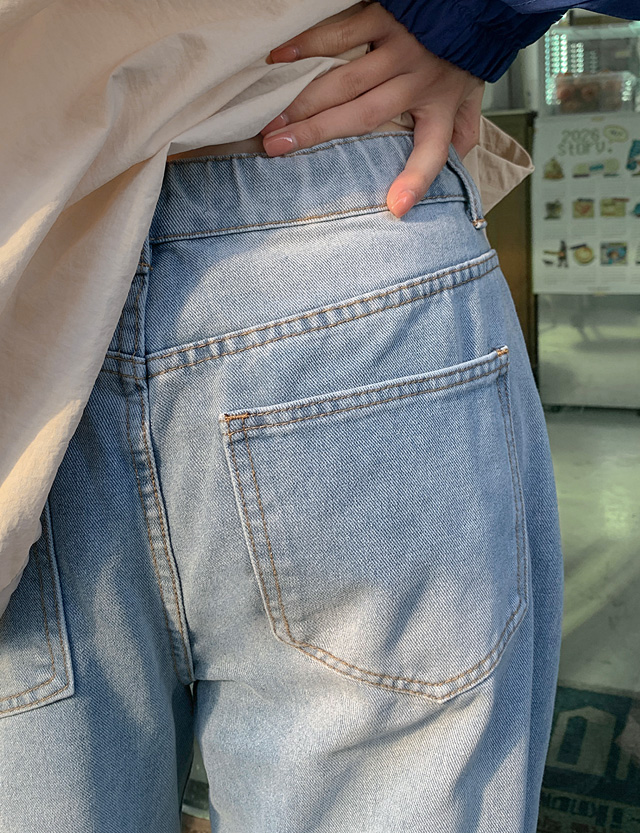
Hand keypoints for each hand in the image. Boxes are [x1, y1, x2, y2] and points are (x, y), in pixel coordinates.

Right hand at [261, 2, 483, 217]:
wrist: (477, 1)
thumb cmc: (464, 56)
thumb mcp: (472, 99)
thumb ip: (463, 133)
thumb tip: (453, 173)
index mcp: (442, 109)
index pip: (432, 153)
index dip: (415, 181)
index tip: (395, 207)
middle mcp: (419, 81)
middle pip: (363, 116)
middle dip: (317, 134)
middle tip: (276, 150)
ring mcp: (400, 49)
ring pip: (345, 82)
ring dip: (305, 102)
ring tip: (273, 120)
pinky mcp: (385, 17)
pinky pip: (341, 33)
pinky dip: (308, 45)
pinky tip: (279, 60)